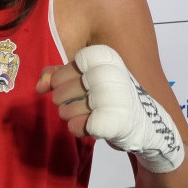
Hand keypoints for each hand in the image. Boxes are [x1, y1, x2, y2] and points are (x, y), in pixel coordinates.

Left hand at [37, 45, 184, 172]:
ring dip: (67, 116)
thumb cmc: (112, 97)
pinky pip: (77, 126)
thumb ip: (59, 75)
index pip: (69, 66)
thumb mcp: (88, 79)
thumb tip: (39, 87)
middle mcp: (111, 75)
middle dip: (61, 100)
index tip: (68, 84)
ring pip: (66, 109)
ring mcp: (113, 99)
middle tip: (73, 104)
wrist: (148, 126)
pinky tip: (85, 126)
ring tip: (80, 115)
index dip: (61, 78)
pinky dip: (77, 128)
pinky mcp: (112, 122)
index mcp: (107, 59)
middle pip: (62, 89)